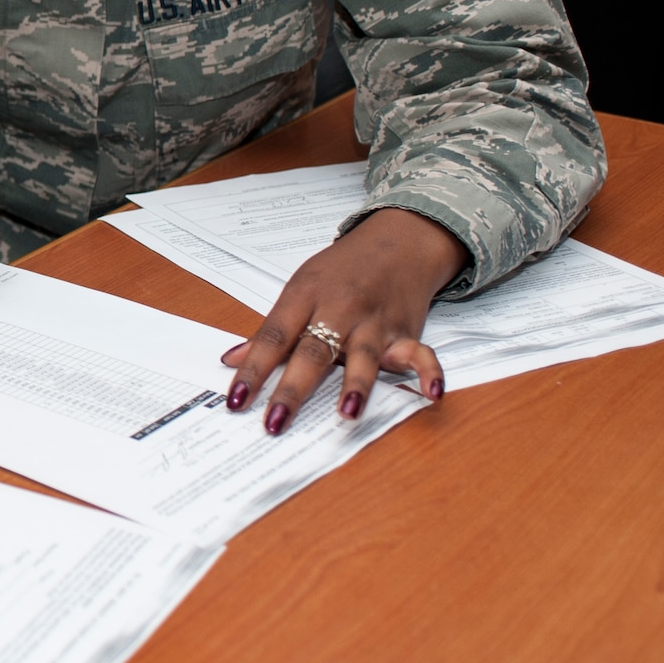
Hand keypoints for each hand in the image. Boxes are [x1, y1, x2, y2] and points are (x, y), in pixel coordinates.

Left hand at [219, 208, 467, 434]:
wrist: (397, 241)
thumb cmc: (342, 270)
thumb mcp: (300, 289)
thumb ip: (270, 330)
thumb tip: (232, 360)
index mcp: (304, 296)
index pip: (273, 337)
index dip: (253, 369)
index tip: (236, 400)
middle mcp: (339, 309)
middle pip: (313, 351)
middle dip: (293, 389)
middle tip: (275, 421)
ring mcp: (374, 321)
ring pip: (365, 354)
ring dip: (357, 384)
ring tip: (346, 414)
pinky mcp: (406, 330)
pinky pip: (421, 351)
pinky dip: (429, 371)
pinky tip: (431, 393)